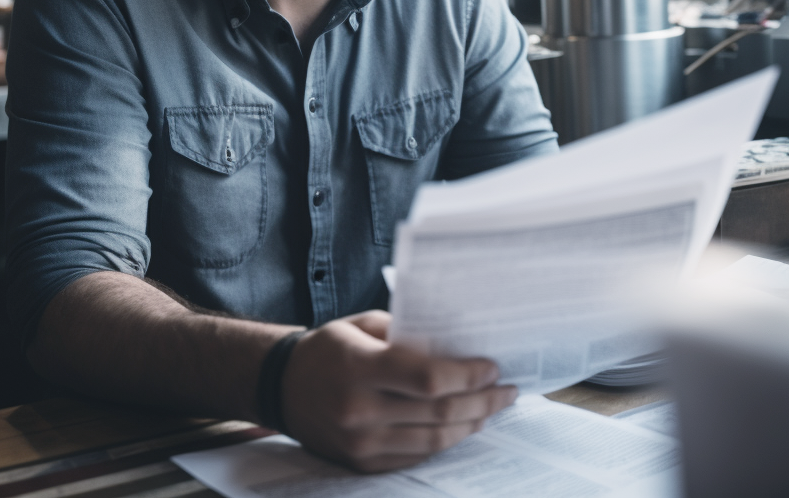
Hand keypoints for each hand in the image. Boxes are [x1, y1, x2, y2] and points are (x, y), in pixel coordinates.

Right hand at [280, 309, 517, 472]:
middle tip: (506, 389)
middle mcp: (360, 410)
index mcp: (359, 368)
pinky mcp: (362, 464)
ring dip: (471, 423)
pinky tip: (463, 424)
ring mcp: (361, 443)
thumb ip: (406, 335)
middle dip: (481, 400)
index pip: (427, 377)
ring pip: (434, 440)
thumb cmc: (329, 347)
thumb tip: (457, 346)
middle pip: (438, 412)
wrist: (282, 387)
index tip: (493, 366)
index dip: (467, 374)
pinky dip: (446, 440)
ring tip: (493, 407)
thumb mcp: (363, 325)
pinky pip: (416, 456)